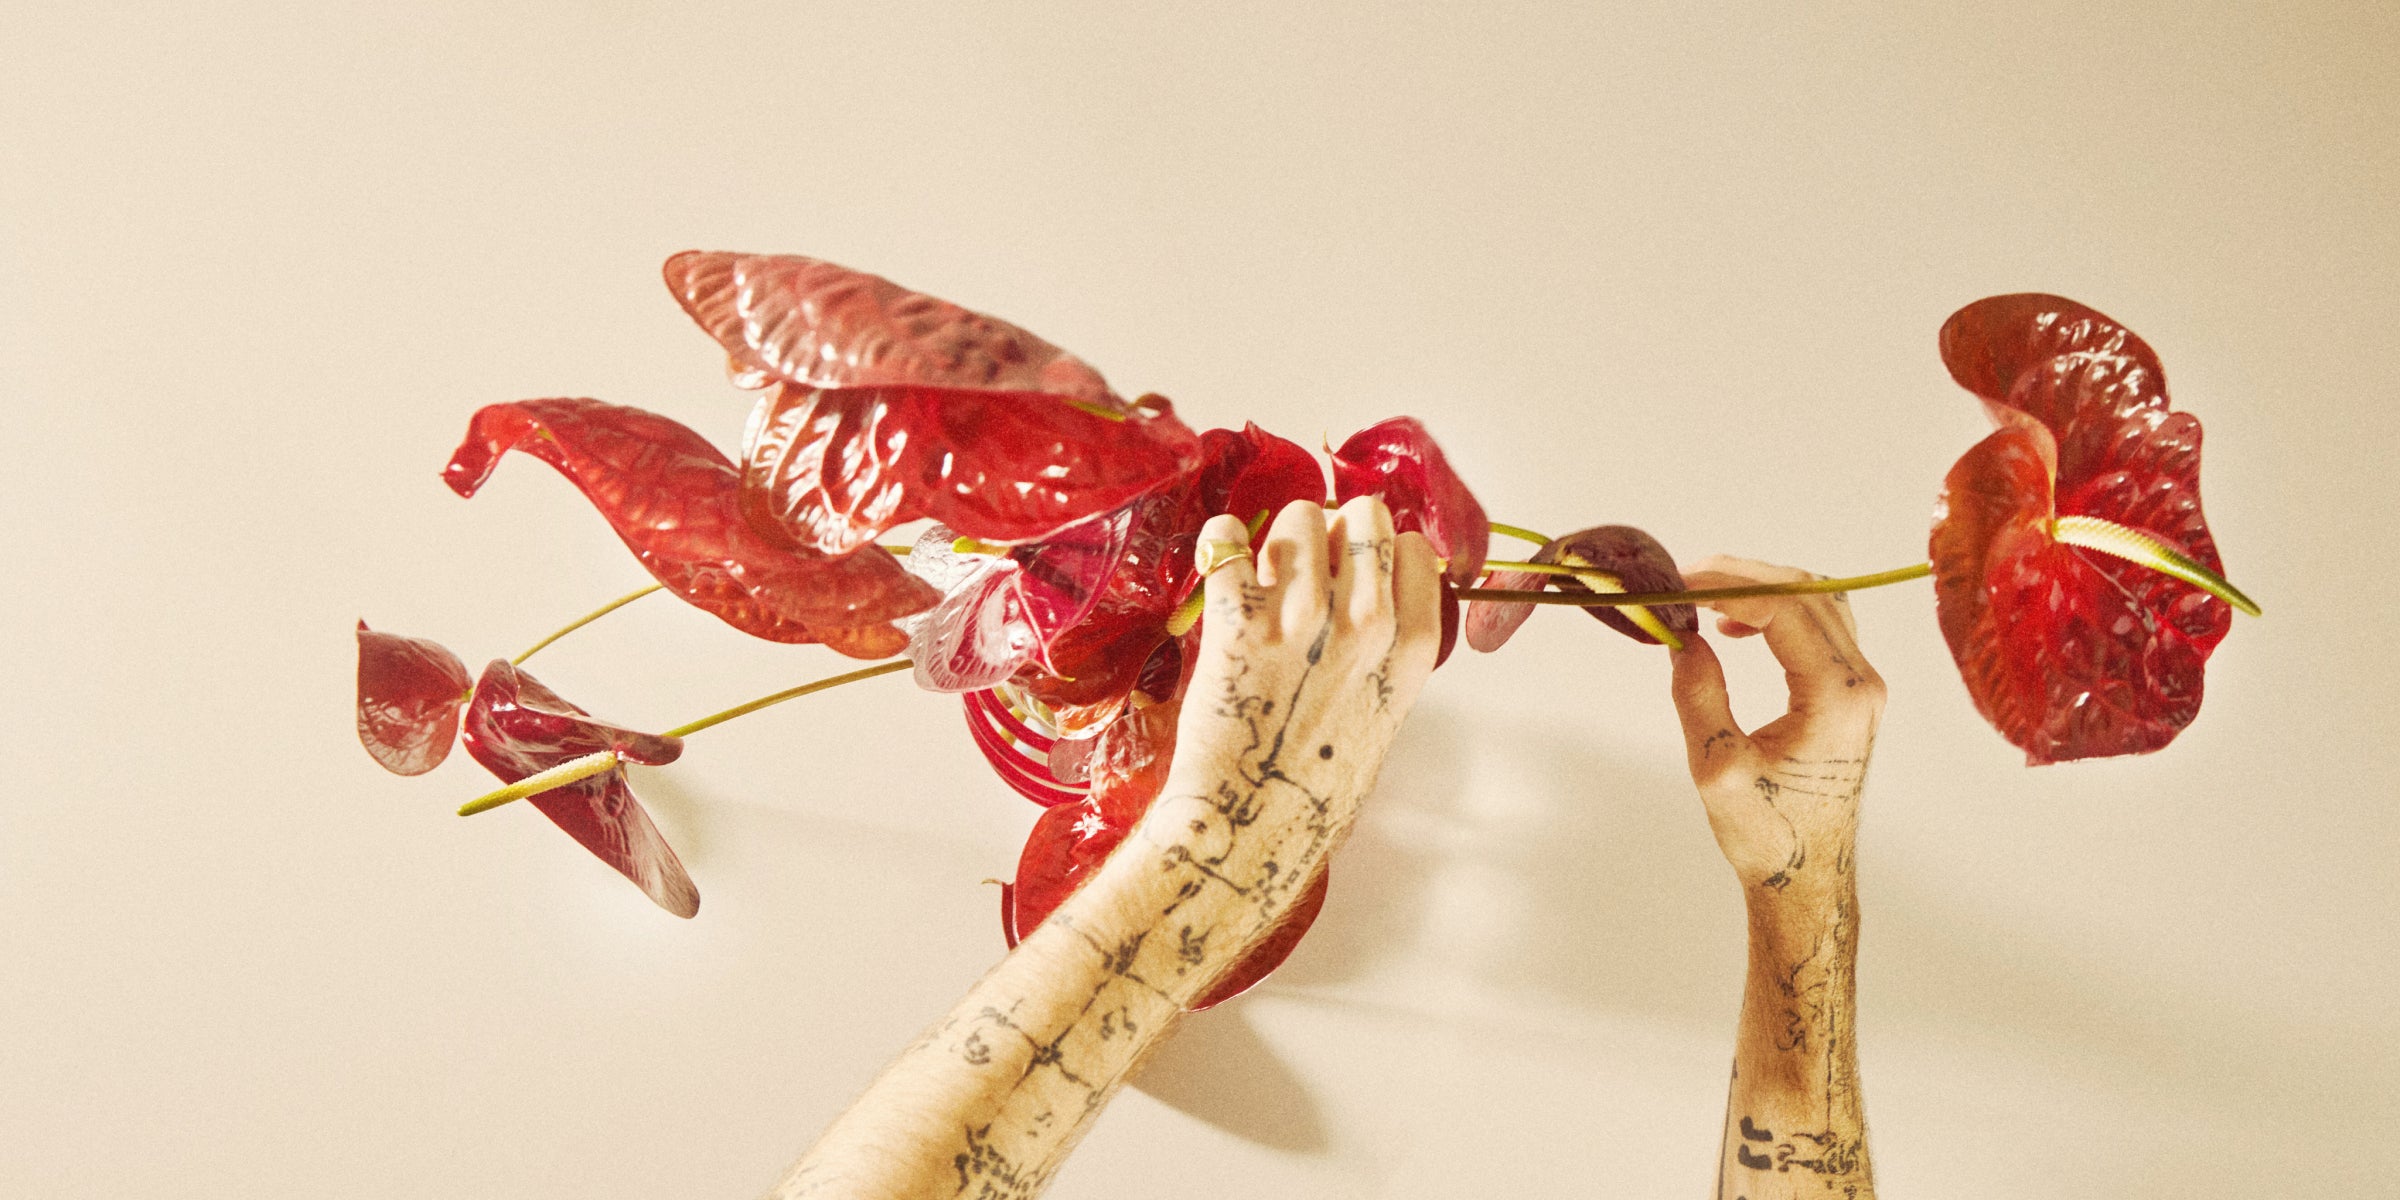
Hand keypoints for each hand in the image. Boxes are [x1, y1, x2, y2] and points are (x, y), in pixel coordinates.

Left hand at [1124, 496, 1441, 988]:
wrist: (1249, 831)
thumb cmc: (1313, 789)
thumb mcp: (1380, 718)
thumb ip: (1381, 653)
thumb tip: (1362, 601)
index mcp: (1409, 647)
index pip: (1412, 548)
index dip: (1380, 552)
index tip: (1356, 573)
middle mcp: (1365, 622)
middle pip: (1362, 514)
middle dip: (1334, 529)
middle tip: (1308, 565)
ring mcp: (1302, 619)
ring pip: (1299, 515)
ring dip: (1278, 537)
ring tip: (1263, 574)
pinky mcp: (1238, 623)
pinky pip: (1227, 540)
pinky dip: (1221, 543)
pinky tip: (1222, 564)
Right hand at [1666, 556, 1885, 898]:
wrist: (1808, 877)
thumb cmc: (1767, 835)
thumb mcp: (1716, 767)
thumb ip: (1699, 694)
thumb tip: (1684, 637)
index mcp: (1836, 698)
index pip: (1785, 609)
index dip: (1728, 585)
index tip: (1679, 585)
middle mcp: (1861, 684)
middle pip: (1807, 594)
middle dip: (1743, 577)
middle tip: (1685, 580)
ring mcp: (1863, 688)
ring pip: (1819, 604)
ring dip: (1763, 589)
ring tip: (1706, 597)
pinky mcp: (1852, 696)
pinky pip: (1822, 629)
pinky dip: (1780, 613)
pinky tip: (1738, 626)